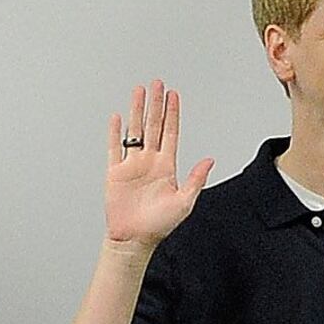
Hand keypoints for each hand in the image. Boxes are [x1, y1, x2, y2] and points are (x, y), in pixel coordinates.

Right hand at [102, 82, 216, 247]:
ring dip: (137, 111)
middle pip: (153, 126)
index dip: (172, 113)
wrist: (134, 239)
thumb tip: (209, 160)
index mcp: (166, 166)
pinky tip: (117, 118)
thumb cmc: (159, 225)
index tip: (173, 95)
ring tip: (139, 92)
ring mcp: (132, 166)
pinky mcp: (115, 173)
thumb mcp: (184, 202)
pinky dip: (115, 133)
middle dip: (156, 104)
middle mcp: (150, 162)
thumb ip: (195, 179)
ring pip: (135, 131)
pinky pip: (114, 148)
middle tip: (157, 84)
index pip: (170, 133)